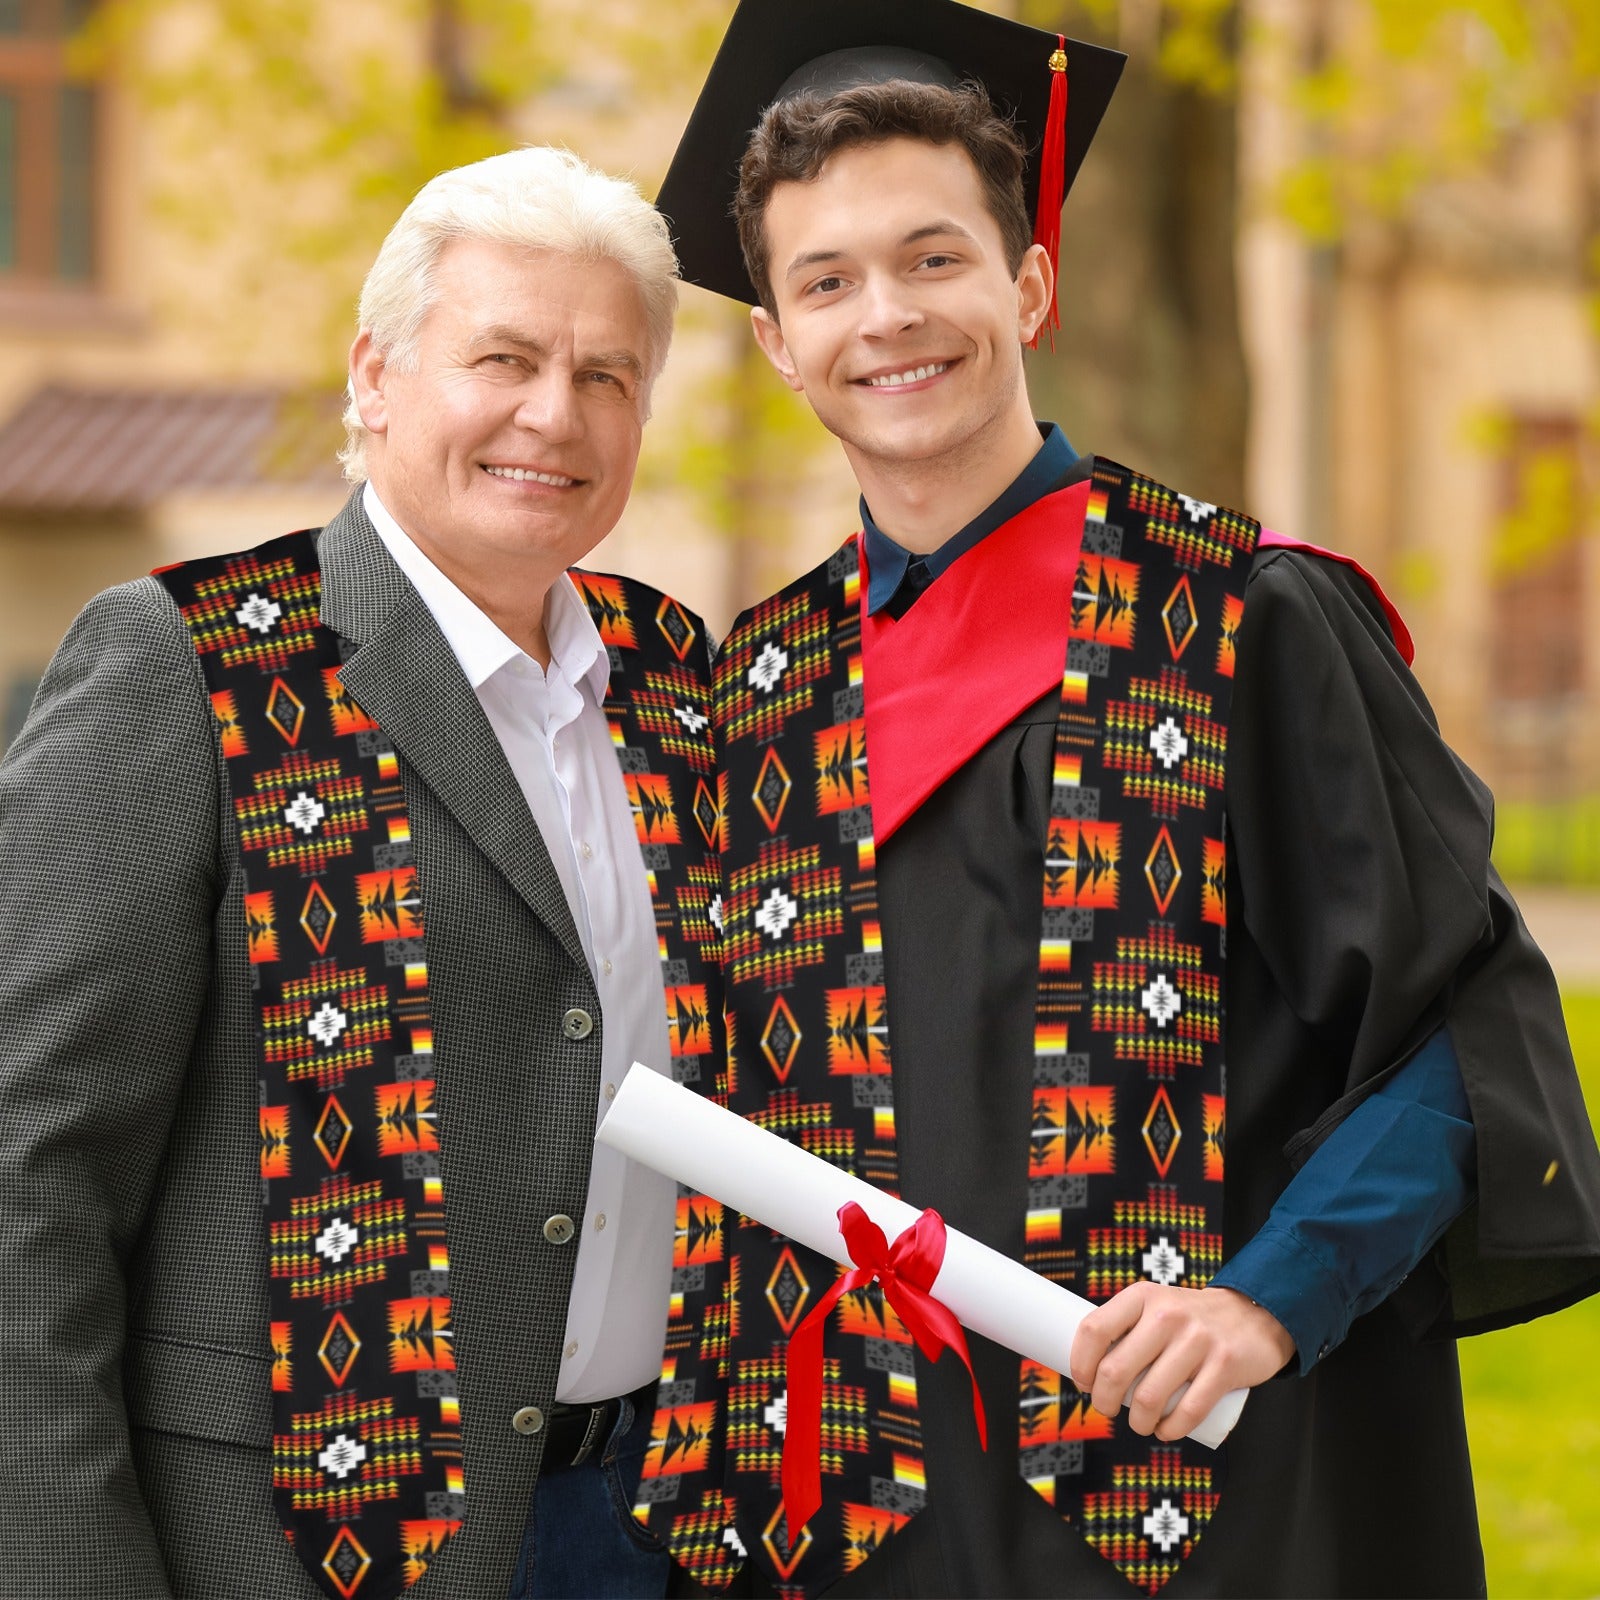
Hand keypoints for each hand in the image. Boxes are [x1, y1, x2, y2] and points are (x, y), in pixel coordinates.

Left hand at [1068, 1284, 1295, 1441]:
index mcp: (1142, 1296)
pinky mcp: (1224, 1366)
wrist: (1253, 1315)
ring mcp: (1197, 1340)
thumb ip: (1127, 1327)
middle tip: (1107, 1408)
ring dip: (1137, 1422)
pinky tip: (1165, 1430)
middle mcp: (1166, 1314)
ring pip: (1148, 1398)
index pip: (1094, 1329)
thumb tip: (1089, 1367)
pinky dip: (1170, 1430)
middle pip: (1115, 1370)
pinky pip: (1187, 1412)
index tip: (1083, 1382)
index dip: (1080, 1363)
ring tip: (1140, 1423)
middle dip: (1103, 1401)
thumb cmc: (1191, 1319)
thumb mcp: (1155, 1305)